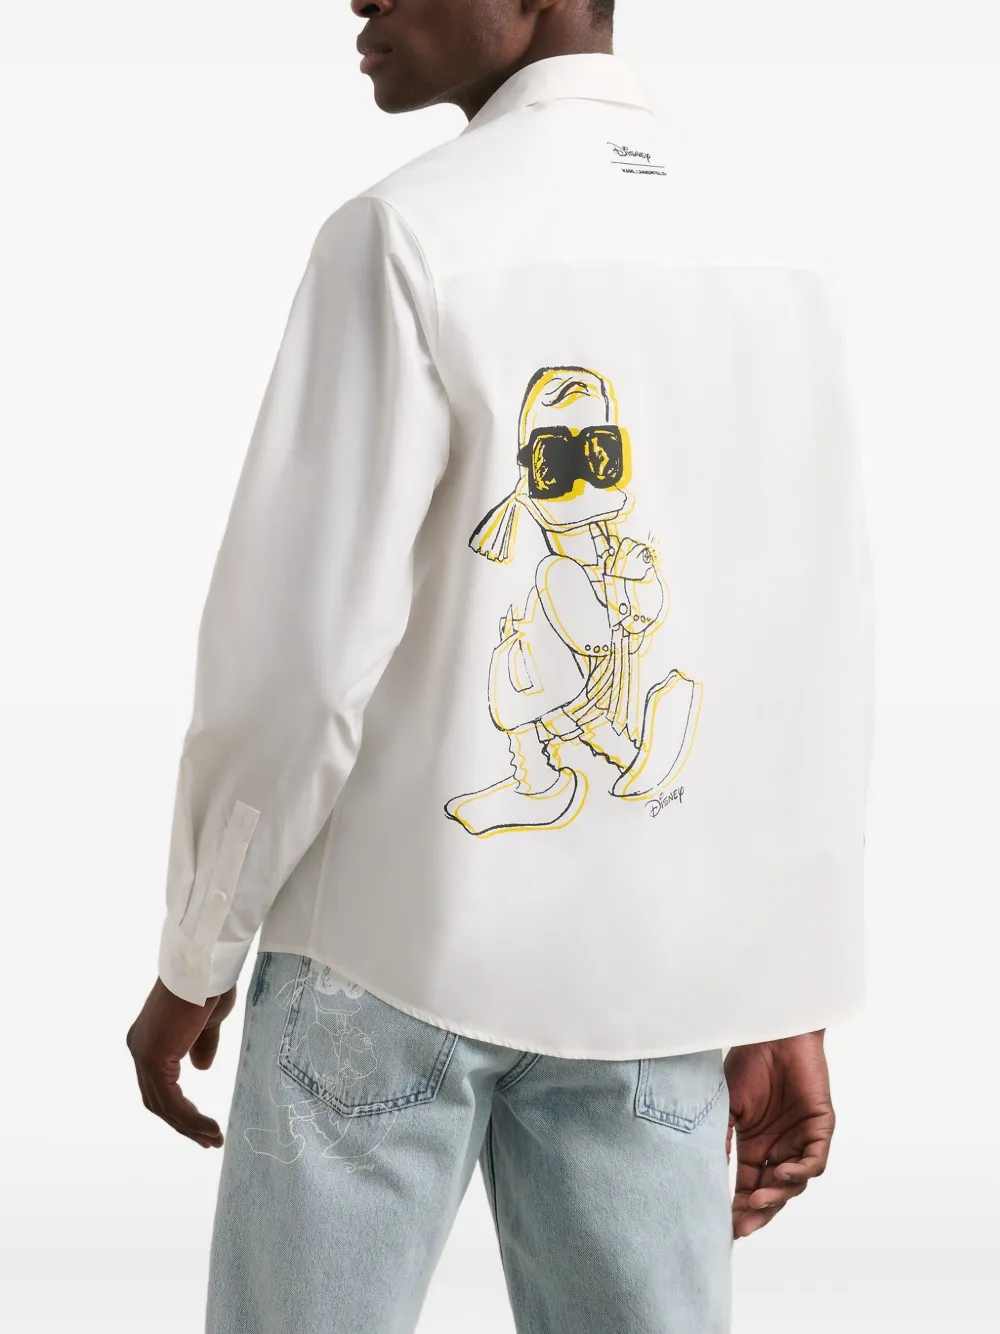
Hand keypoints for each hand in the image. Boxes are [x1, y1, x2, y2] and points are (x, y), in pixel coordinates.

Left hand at [126, 979, 236, 1147]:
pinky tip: (208, 1126)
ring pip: (162, 1104)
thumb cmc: (209, 985)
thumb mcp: (207, 1022)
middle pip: (157, 1099)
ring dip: (188, 1126)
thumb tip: (200, 1068)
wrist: (205, 967)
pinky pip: (170, 1100)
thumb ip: (201, 1045)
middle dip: (183, 1123)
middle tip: (207, 1140)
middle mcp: (139, 1048)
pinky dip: (189, 1118)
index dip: (180, 1107)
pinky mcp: (154, 1058)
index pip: (159, 1084)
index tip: (202, 1123)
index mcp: (150, 1039)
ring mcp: (143, 1054)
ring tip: (212, 1139)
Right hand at [724, 1030, 834, 1238]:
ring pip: (795, 1183)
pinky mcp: (819, 1127)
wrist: (771, 1032)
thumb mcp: (726, 1106)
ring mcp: (801, 1138)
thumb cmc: (748, 1062)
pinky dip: (800, 1172)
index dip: (739, 1207)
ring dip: (777, 1195)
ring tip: (758, 1200)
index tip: (726, 1227)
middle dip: (759, 1211)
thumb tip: (705, 1176)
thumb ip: (719, 1139)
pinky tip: (781, 1174)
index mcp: (756, 1144)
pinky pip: (815, 1160)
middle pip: (773, 1192)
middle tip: (743, 1226)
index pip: (749, 1185)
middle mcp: (780, 1146)